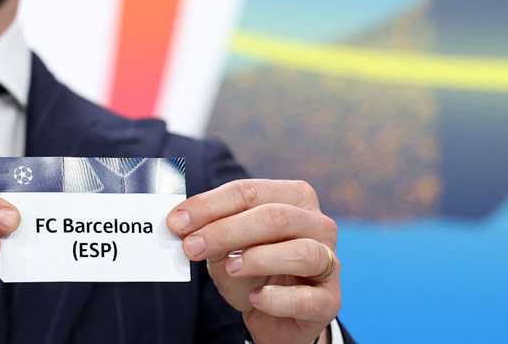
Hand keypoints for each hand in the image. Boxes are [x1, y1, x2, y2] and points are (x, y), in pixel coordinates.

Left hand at [167, 179, 339, 343]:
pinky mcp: (330, 299)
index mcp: (293, 197)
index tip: (177, 222)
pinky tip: (257, 299)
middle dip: (226, 231)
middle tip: (191, 247)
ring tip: (228, 268)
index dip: (209, 205)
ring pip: (301, 251)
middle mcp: (318, 224)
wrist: (276, 317)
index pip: (249, 191)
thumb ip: (210, 232)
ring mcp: (330, 261)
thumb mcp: (226, 248)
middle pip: (274, 217)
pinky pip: (306, 297)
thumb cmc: (252, 273)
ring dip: (256, 259)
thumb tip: (181, 223)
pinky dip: (276, 298)